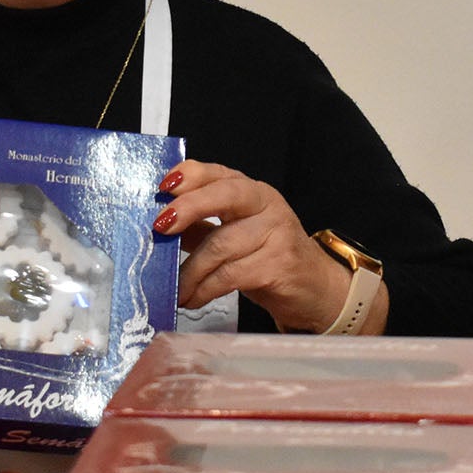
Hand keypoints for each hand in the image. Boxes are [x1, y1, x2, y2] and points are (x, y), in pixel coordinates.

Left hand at [151, 161, 386, 333]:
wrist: (315, 288)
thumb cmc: (268, 257)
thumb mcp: (234, 235)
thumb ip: (199, 227)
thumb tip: (157, 227)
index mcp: (252, 192)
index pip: (219, 173)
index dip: (190, 176)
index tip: (163, 188)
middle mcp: (267, 205)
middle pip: (225, 196)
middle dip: (188, 208)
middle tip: (160, 227)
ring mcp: (277, 234)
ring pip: (222, 245)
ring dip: (190, 270)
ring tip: (175, 287)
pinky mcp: (279, 265)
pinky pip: (231, 275)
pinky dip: (205, 289)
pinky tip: (192, 298)